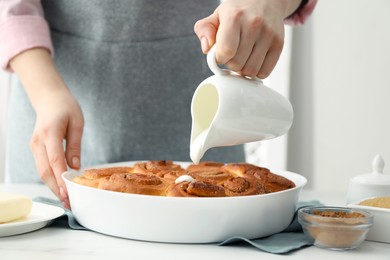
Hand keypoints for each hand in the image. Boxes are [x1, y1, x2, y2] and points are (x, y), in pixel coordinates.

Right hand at [31, 88, 83, 208]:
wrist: (49, 98)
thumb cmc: (66, 107)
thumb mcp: (77, 122)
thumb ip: (75, 144)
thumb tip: (75, 166)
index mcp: (50, 132)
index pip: (55, 161)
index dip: (61, 179)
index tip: (68, 193)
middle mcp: (38, 141)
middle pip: (45, 171)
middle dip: (56, 189)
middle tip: (70, 203)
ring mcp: (34, 146)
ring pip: (42, 172)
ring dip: (53, 187)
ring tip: (67, 200)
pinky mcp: (36, 149)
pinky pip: (42, 167)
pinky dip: (51, 179)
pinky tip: (61, 188)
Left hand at [194, 0, 301, 78]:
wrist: (265, 1)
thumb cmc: (238, 12)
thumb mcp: (216, 16)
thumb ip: (204, 30)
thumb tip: (207, 48)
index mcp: (235, 17)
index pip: (226, 51)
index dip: (219, 58)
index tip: (220, 54)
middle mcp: (254, 24)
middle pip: (237, 64)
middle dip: (230, 63)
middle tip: (232, 54)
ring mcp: (268, 35)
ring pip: (251, 71)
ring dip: (243, 69)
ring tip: (242, 57)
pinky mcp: (279, 44)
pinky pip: (264, 72)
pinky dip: (256, 72)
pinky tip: (252, 60)